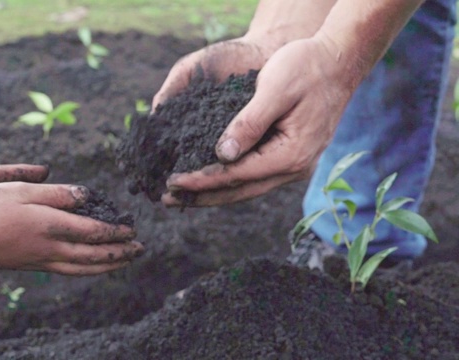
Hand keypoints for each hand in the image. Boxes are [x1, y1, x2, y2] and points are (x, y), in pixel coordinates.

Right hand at [0, 182, 143, 275]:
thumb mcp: (22, 190)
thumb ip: (57, 193)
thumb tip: (86, 196)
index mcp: (51, 224)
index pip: (93, 231)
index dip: (116, 231)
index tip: (133, 229)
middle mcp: (50, 247)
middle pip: (93, 254)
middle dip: (119, 252)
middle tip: (140, 249)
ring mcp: (40, 259)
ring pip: (82, 268)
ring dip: (106, 265)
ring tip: (123, 263)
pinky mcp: (29, 265)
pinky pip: (66, 271)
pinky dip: (85, 270)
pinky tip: (88, 267)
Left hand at [162, 36, 354, 206]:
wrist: (338, 61)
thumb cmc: (306, 67)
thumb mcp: (275, 88)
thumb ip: (249, 123)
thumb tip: (222, 155)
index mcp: (291, 155)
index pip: (236, 175)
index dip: (201, 180)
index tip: (172, 181)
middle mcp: (294, 168)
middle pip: (239, 191)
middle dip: (201, 196)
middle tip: (165, 199)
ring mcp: (293, 165)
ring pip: (246, 188)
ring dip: (212, 193)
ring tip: (180, 196)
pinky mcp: (289, 157)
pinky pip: (253, 176)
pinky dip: (228, 181)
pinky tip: (207, 180)